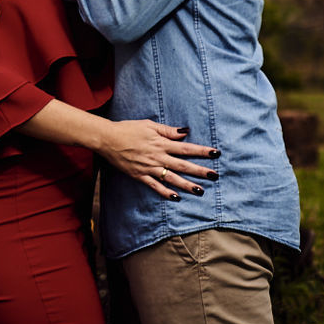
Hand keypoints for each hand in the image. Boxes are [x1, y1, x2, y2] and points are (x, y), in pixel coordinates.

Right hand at [98, 119, 220, 198]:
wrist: (107, 139)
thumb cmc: (128, 129)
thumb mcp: (148, 125)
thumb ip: (167, 130)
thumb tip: (185, 132)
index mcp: (161, 143)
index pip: (186, 148)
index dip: (202, 151)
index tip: (216, 153)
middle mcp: (157, 157)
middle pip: (183, 165)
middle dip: (200, 171)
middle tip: (215, 176)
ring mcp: (149, 168)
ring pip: (172, 178)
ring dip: (187, 185)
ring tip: (200, 190)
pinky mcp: (140, 175)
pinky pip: (155, 186)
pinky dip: (166, 192)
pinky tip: (176, 198)